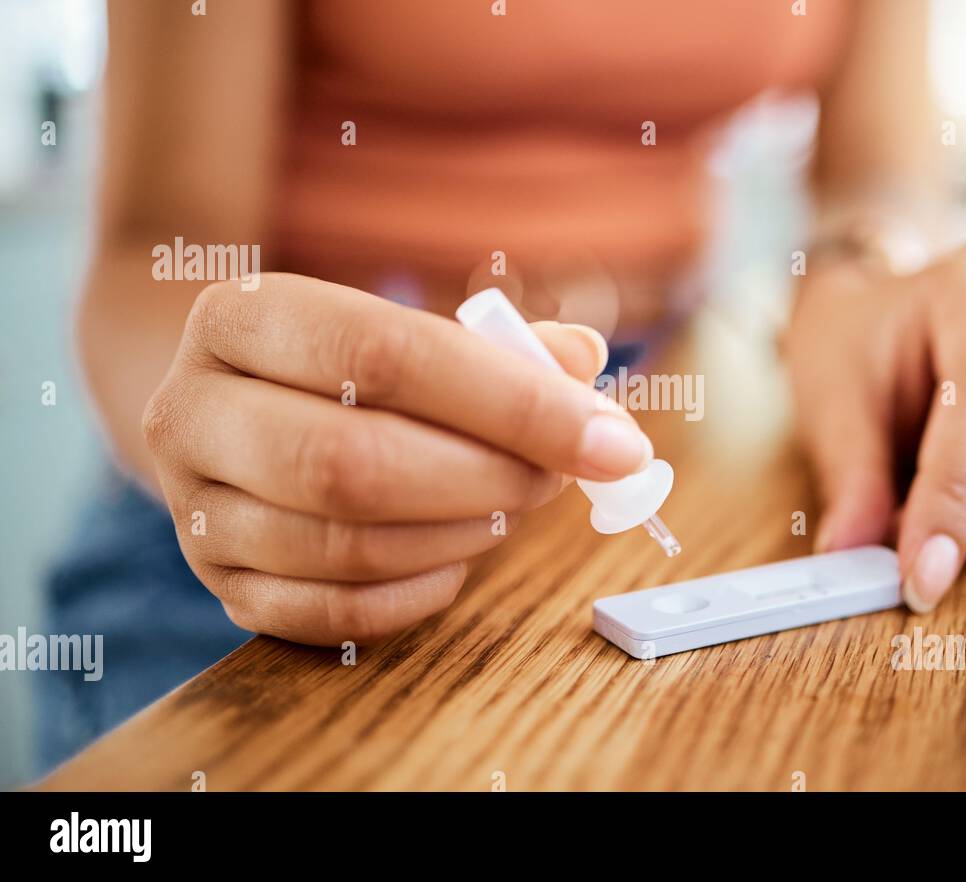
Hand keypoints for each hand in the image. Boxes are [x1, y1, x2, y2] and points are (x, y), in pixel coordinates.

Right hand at [143, 274, 648, 644]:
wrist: (234, 413)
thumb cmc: (347, 370)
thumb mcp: (410, 331)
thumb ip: (502, 348)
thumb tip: (582, 365)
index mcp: (240, 317)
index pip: (385, 352)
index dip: (513, 402)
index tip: (612, 440)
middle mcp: (192, 411)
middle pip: (351, 462)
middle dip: (486, 478)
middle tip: (556, 479)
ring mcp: (195, 509)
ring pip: (346, 545)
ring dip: (462, 535)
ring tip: (512, 506)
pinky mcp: (221, 585)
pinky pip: (334, 613)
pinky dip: (420, 592)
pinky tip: (458, 560)